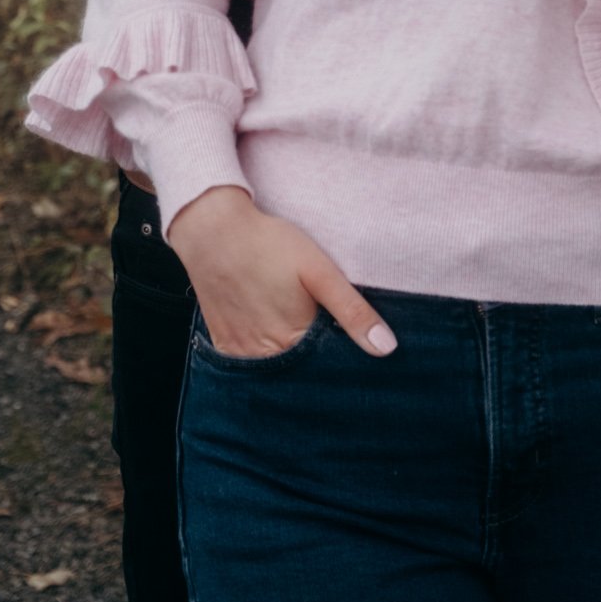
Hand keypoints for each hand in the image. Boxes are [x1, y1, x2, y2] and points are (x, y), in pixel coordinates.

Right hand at [168, 186, 396, 359]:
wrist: (213, 230)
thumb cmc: (268, 245)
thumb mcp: (319, 272)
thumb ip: (352, 311)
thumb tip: (387, 349)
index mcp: (293, 343)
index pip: (327, 367)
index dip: (341, 355)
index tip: (346, 340)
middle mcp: (264, 358)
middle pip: (300, 371)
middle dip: (315, 359)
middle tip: (318, 326)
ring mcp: (239, 354)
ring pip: (275, 368)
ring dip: (289, 356)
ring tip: (292, 323)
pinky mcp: (223, 344)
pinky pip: (249, 360)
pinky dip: (264, 352)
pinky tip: (270, 326)